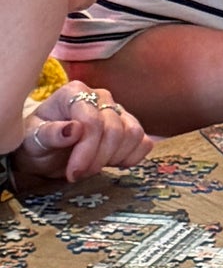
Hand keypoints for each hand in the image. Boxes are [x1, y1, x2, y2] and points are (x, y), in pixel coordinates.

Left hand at [10, 82, 152, 190]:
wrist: (45, 150)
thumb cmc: (37, 142)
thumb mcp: (33, 141)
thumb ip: (49, 134)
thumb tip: (74, 129)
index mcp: (74, 93)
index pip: (93, 122)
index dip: (87, 151)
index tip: (74, 172)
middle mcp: (100, 96)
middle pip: (115, 130)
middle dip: (98, 159)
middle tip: (79, 174)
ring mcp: (118, 110)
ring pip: (133, 134)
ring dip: (114, 158)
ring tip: (92, 168)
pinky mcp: (130, 126)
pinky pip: (144, 141)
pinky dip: (132, 157)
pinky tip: (112, 163)